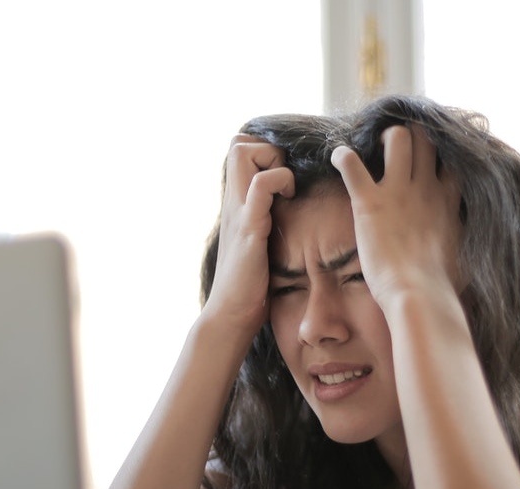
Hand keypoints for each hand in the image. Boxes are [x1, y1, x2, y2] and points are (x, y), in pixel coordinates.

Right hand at [203, 135, 295, 337]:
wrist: (231, 315)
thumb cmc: (249, 286)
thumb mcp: (256, 244)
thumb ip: (264, 223)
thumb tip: (287, 215)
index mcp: (236, 204)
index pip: (239, 149)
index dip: (264, 150)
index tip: (284, 176)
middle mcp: (233, 202)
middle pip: (237, 142)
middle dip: (267, 148)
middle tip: (285, 178)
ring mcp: (238, 212)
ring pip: (243, 153)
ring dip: (273, 161)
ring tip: (286, 189)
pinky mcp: (249, 228)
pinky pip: (260, 186)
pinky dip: (279, 181)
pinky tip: (288, 201)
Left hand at [330, 125, 461, 309]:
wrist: (419, 295)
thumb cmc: (442, 286)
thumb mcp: (465, 256)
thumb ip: (462, 239)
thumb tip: (471, 248)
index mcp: (448, 200)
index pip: (452, 158)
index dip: (442, 151)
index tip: (431, 157)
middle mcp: (425, 188)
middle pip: (426, 138)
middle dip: (412, 135)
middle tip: (398, 147)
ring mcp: (397, 192)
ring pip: (397, 137)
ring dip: (384, 138)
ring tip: (373, 148)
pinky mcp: (369, 202)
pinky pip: (351, 164)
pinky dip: (342, 156)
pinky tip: (338, 157)